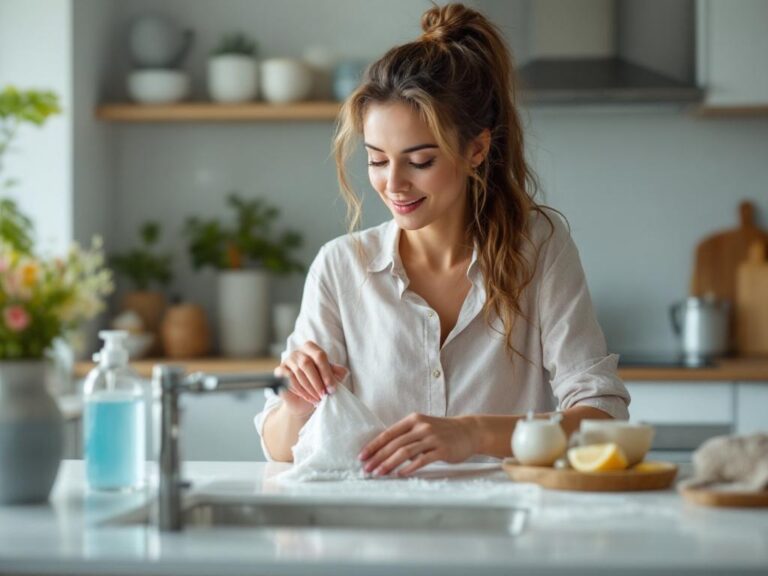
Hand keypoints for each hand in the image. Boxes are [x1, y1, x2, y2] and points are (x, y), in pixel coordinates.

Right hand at [274, 341, 346, 416]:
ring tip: (318, 399)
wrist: (303, 400)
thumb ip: (337, 373)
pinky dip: (300, 391)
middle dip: (317, 382)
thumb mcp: (331, 378)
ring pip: (298, 373)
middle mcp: (298, 352)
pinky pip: (288, 380)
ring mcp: (287, 361)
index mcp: (311, 348)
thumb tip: (343, 371)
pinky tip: (308, 398)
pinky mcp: (279, 372)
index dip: (326, 373)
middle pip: (307, 364)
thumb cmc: (319, 384)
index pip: (319, 356)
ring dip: (310, 388)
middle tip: (324, 395)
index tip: (332, 388)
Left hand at [358, 413, 477, 476]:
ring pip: (405, 452)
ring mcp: (432, 438)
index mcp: (413, 419)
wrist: (469, 431)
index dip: (374, 445)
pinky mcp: (442, 450)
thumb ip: (406, 435)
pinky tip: (400, 474)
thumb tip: (384, 450)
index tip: (362, 456)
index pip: (388, 433)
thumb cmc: (442, 431)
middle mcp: (421, 427)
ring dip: (389, 464)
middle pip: (394, 444)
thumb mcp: (422, 427)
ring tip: (379, 473)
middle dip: (378, 457)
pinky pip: (422, 460)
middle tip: (367, 469)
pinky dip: (410, 468)